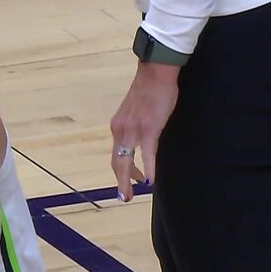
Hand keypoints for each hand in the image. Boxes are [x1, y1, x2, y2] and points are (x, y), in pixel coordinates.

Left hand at [109, 62, 179, 201]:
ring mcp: (134, 130)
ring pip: (127, 161)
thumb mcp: (135, 112)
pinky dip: (148, 168)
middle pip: (117, 162)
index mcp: (117, 127)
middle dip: (121, 182)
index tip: (124, 184)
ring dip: (129, 180)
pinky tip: (150, 179)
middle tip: (124, 197)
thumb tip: (140, 139)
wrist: (155, 74)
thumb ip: (133, 127)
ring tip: (131, 193)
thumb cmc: (149, 91)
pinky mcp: (149, 128)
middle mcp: (121, 130)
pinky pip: (147, 153)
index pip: (115, 154)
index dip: (119, 172)